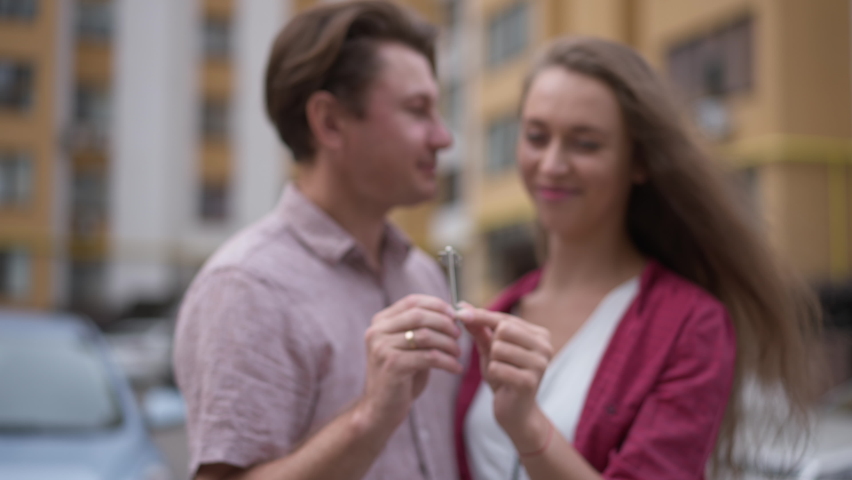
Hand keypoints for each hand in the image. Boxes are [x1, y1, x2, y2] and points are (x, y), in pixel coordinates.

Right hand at [357, 294, 461, 428]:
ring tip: (458, 353)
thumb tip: (453, 313)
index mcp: (380, 322)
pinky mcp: (392, 366)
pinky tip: (456, 368)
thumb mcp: (408, 347)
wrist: (381, 409)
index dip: (436, 305)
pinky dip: (447, 361)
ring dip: (448, 343)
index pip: (411, 301)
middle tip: (459, 334)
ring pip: (425, 335)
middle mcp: (377, 332)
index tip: (455, 314)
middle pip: (419, 315)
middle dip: (444, 323)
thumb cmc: (400, 376)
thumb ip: (422, 329)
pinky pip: (428, 357)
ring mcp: (382, 348)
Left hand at [458, 306, 552, 445]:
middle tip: (498, 361)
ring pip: (498, 348)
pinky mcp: (530, 381)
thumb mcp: (490, 350)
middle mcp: (544, 346)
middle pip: (503, 330)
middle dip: (492, 345)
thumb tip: (463, 307)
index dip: (481, 315)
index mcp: (539, 335)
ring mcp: (540, 364)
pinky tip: (503, 383)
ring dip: (492, 361)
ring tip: (502, 372)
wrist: (516, 413)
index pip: (505, 319)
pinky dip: (493, 374)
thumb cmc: (504, 377)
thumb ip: (480, 329)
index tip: (459, 311)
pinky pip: (497, 367)